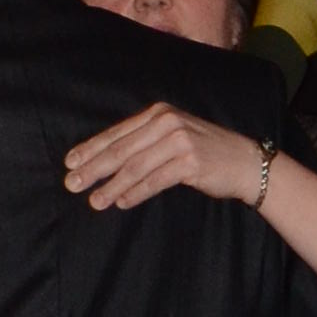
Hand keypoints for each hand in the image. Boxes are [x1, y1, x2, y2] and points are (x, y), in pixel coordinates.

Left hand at [63, 103, 269, 212]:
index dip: (91, 149)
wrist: (246, 163)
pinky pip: (155, 180)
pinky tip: (121, 202)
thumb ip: (145, 143)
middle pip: (121, 149)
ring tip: (94, 200)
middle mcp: (167, 123)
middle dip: (94, 168)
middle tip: (72, 184)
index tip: (71, 163)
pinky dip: (135, 193)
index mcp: (158, 114)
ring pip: (135, 167)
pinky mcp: (190, 162)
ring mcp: (179, 141)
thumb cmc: (207, 153)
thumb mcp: (174, 138)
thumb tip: (107, 163)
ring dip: (111, 186)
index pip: (117, 133)